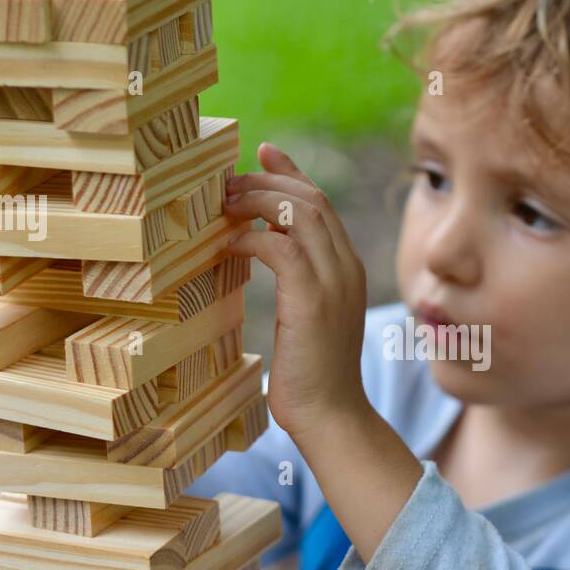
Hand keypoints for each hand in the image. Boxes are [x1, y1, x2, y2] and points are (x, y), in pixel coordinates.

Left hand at [224, 143, 370, 442]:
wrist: (332, 416)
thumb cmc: (313, 377)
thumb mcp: (306, 320)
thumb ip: (297, 285)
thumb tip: (261, 254)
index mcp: (347, 270)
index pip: (322, 205)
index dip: (292, 174)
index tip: (263, 152)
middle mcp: (346, 267)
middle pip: (311, 199)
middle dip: (266, 181)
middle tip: (227, 179)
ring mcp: (333, 281)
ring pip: (298, 213)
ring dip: (255, 200)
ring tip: (222, 203)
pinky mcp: (312, 298)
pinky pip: (279, 245)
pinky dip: (250, 236)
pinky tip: (227, 243)